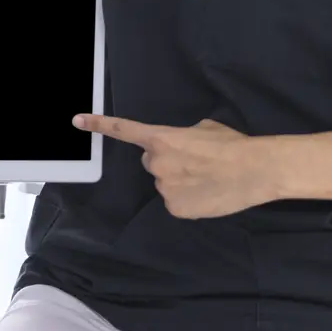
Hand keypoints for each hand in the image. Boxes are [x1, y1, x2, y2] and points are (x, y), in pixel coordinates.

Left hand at [72, 115, 278, 218]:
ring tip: (207, 178)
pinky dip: (189, 199)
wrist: (254, 170)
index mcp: (161, 139)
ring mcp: (164, 188)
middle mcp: (156, 163)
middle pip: (153, 161)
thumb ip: (184, 136)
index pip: (124, 130)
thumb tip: (184, 145)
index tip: (77, 121)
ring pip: (166, 183)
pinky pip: (176, 202)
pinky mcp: (175, 209)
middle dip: (168, 161)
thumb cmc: (232, 145)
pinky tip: (207, 194)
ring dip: (180, 180)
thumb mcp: (204, 129)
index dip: (99, 125)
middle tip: (195, 162)